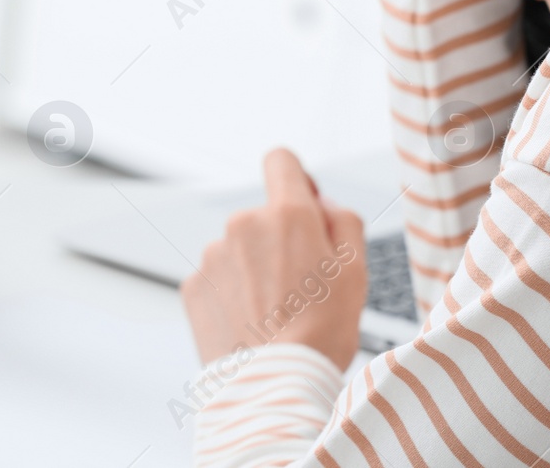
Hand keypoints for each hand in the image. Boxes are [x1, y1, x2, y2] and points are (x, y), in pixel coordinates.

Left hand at [181, 150, 366, 369]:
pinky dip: (233, 294)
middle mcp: (242, 224)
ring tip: (275, 313)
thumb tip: (323, 204)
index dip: (296, 178)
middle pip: (263, 216)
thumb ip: (344, 220)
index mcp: (286, 213)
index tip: (303, 203)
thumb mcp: (357, 270)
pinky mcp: (192, 287)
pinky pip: (218, 279)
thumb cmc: (320, 334)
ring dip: (255, 269)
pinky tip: (251, 324)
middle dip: (280, 240)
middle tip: (301, 286)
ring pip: (240, 250)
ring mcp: (212, 256)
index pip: (281, 161)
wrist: (274, 388)